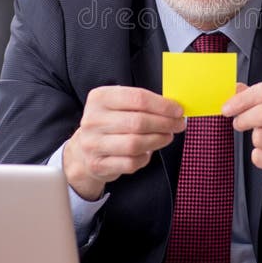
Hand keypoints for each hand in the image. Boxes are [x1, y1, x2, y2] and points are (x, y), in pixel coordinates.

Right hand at [63, 86, 184, 200]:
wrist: (83, 151)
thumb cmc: (110, 124)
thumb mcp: (119, 105)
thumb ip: (142, 103)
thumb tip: (174, 108)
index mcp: (100, 98)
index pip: (137, 98)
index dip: (162, 105)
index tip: (178, 110)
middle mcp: (93, 120)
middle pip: (138, 121)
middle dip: (164, 123)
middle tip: (178, 124)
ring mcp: (93, 143)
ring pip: (135, 144)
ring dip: (158, 140)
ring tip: (167, 136)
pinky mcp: (98, 164)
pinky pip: (130, 162)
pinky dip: (144, 157)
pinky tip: (147, 151)